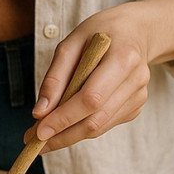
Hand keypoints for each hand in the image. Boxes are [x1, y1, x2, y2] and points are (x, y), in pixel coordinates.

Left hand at [24, 0, 173, 151]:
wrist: (136, 31)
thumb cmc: (100, 32)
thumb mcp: (71, 42)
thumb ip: (55, 77)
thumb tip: (40, 112)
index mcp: (122, 58)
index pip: (91, 98)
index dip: (64, 118)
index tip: (39, 132)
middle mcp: (136, 80)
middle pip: (96, 119)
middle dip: (63, 135)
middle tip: (34, 142)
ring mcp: (139, 95)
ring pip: (100, 127)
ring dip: (69, 135)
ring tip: (44, 135)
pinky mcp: (136, 105)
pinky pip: (105, 123)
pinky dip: (82, 126)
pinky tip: (67, 121)